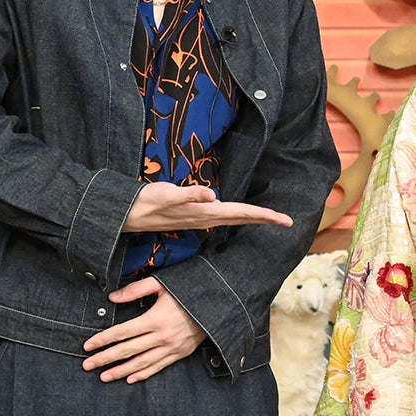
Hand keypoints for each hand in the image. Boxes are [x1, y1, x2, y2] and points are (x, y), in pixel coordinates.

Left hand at [82, 277, 208, 382]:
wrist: (219, 303)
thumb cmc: (189, 291)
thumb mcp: (163, 284)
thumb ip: (136, 290)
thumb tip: (112, 298)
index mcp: (155, 319)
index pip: (122, 332)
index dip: (103, 340)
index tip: (88, 346)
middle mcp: (162, 336)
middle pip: (128, 350)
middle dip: (105, 358)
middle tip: (87, 365)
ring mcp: (172, 347)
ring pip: (141, 363)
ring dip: (121, 371)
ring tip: (104, 376)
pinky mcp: (181, 353)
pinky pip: (159, 366)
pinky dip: (144, 374)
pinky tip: (131, 379)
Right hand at [123, 183, 292, 232]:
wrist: (127, 215)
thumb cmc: (146, 202)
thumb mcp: (167, 195)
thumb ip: (189, 195)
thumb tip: (212, 195)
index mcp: (206, 213)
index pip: (242, 213)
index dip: (264, 216)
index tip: (285, 220)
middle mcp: (207, 219)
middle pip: (242, 217)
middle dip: (265, 219)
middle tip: (288, 221)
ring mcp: (200, 219)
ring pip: (234, 218)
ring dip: (253, 218)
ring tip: (271, 218)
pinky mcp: (193, 217)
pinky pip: (222, 217)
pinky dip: (237, 216)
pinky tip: (241, 216)